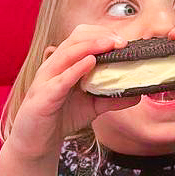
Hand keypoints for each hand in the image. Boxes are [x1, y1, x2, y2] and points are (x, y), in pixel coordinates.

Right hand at [7, 24, 139, 158]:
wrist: (36, 142)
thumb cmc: (61, 117)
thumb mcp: (93, 106)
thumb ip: (113, 98)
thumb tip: (138, 94)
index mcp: (65, 64)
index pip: (82, 37)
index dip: (102, 33)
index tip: (124, 40)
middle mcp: (54, 66)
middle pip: (74, 40)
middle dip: (100, 36)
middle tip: (122, 41)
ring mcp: (46, 80)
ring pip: (66, 54)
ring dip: (90, 46)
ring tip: (110, 44)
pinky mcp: (42, 97)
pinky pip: (59, 80)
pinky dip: (75, 69)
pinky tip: (90, 63)